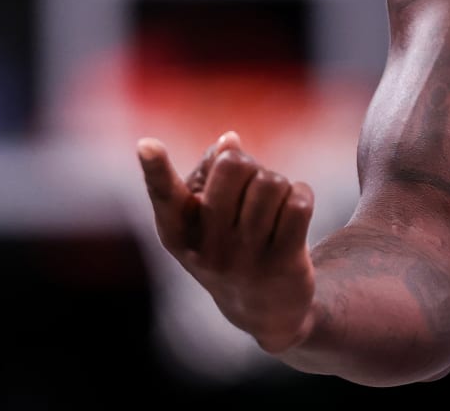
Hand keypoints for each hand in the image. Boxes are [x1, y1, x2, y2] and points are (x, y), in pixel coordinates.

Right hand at [137, 131, 318, 353]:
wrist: (263, 309)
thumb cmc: (228, 242)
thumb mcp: (205, 217)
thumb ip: (209, 171)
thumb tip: (229, 141)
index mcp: (177, 233)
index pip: (165, 195)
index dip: (156, 168)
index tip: (147, 144)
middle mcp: (207, 249)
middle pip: (234, 166)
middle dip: (250, 165)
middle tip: (251, 187)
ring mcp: (245, 259)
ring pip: (271, 183)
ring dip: (278, 184)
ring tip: (273, 205)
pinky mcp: (283, 264)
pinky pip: (298, 202)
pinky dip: (302, 194)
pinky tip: (296, 211)